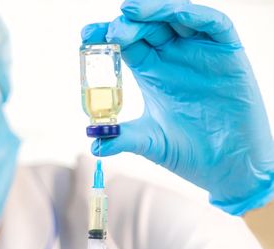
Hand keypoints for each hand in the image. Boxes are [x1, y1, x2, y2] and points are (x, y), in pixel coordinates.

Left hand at [86, 0, 273, 215]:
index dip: (106, 35)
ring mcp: (200, 53)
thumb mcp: (149, 142)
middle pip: (147, 27)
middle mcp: (174, 57)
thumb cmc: (189, 152)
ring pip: (177, 17)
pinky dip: (194, 15)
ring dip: (155, 10)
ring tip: (130, 12)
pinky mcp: (228, 54)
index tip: (85, 35)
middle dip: (126, 24)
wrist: (227, 167)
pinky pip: (214, 24)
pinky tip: (175, 14)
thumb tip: (94, 144)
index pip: (126, 44)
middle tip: (108, 31)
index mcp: (152, 73)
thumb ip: (122, 138)